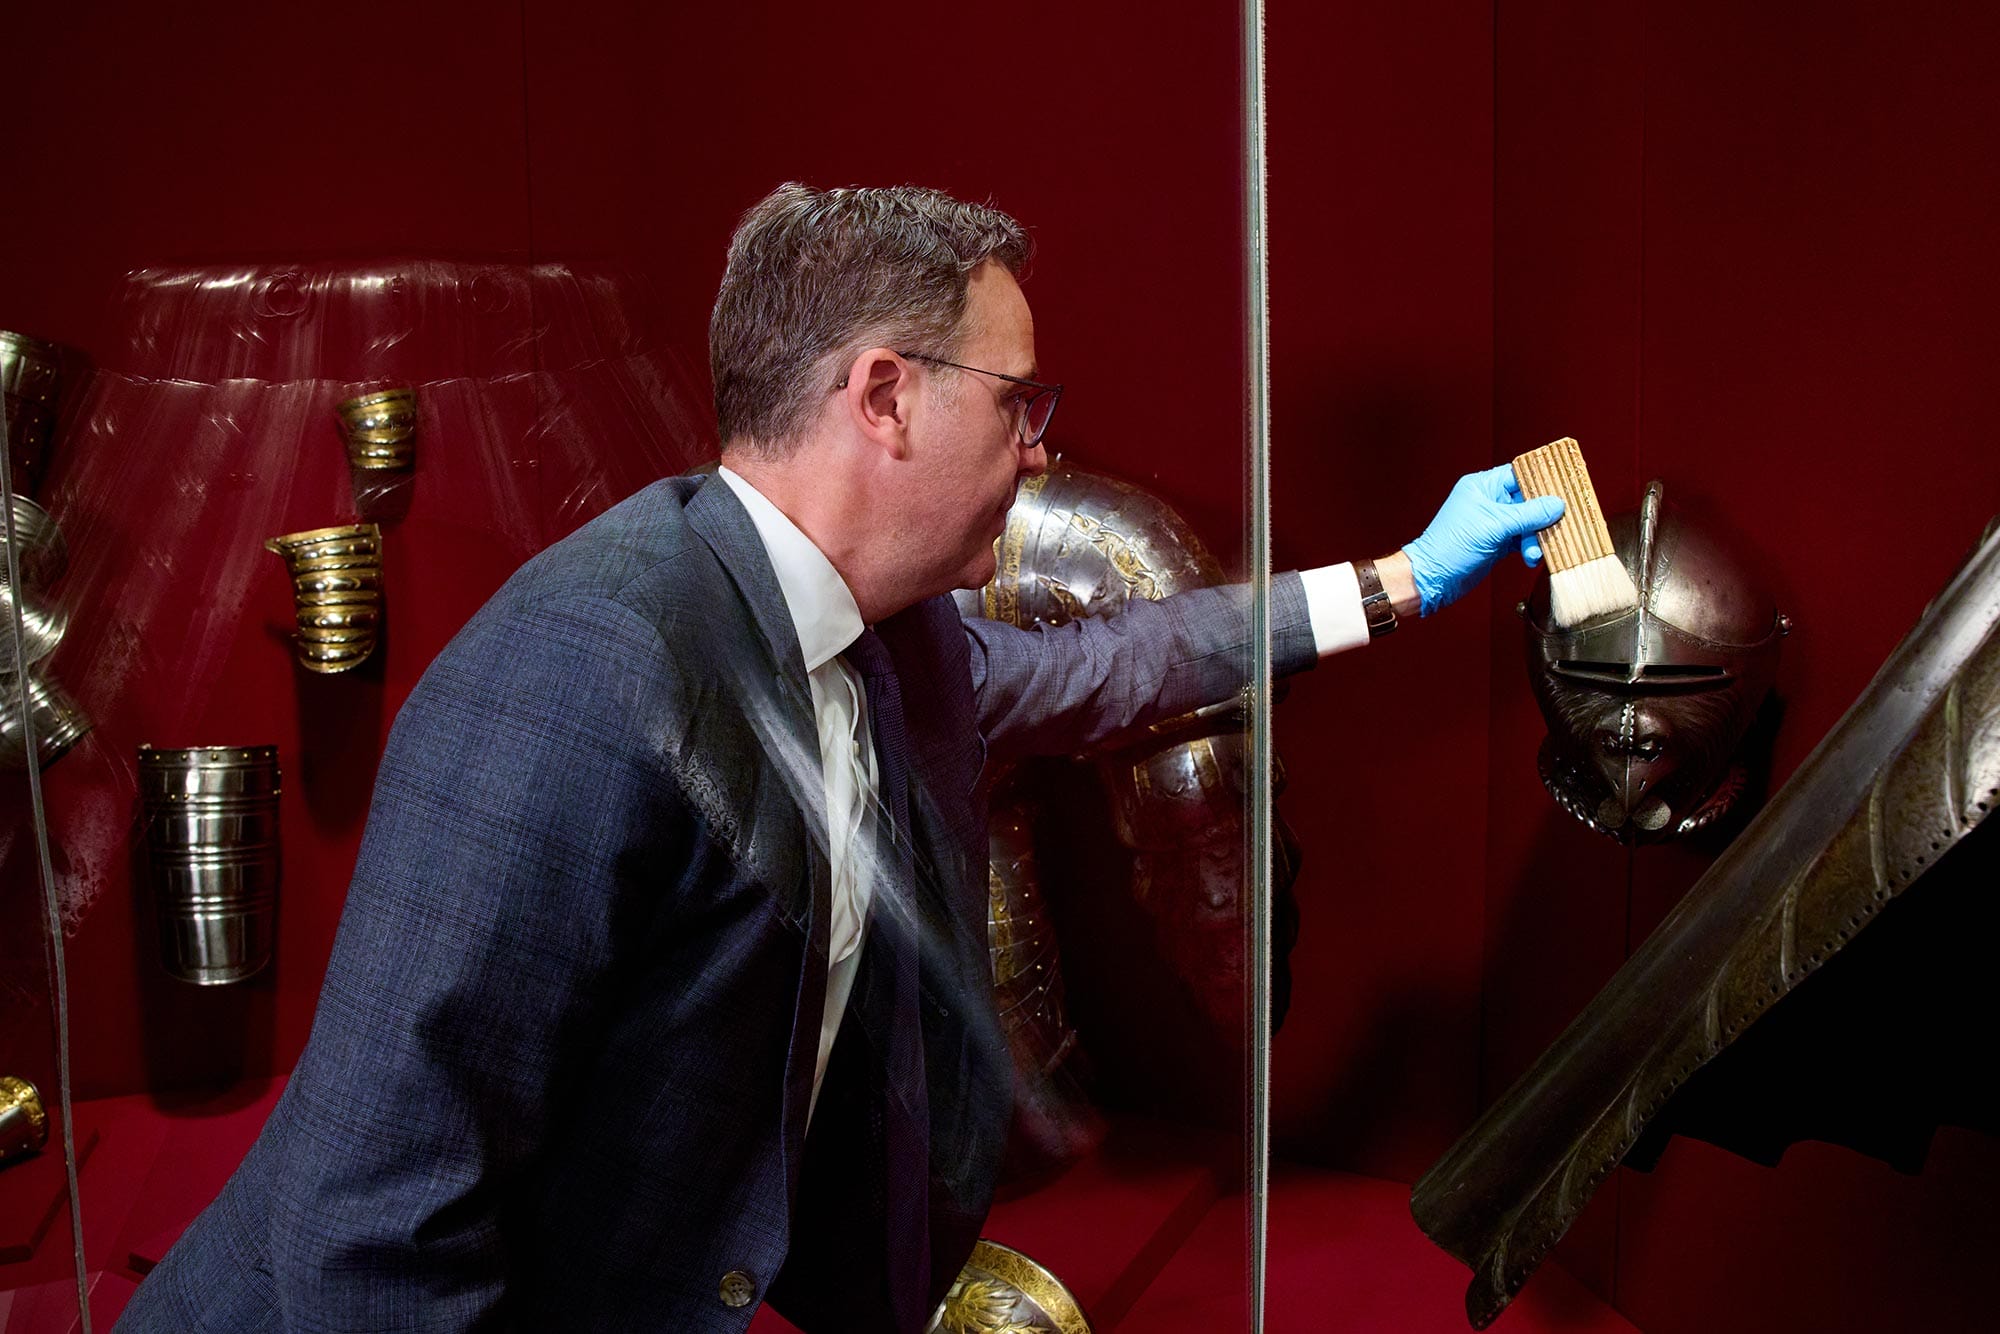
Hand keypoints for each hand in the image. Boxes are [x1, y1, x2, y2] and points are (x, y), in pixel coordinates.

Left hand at [1401, 464, 1565, 615]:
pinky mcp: (1497, 543)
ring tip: (1533, 552)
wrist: (1433, 579)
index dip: (1542, 481)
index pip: (1519, 474)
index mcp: (1482, 486)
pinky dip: (1529, 548)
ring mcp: (1493, 523)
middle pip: (1528, 500)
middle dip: (1542, 516)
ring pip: (1528, 523)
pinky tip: (1532, 557)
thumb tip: (1557, 504)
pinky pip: (1522, 540)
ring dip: (1535, 537)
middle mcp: (1489, 501)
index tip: (1563, 488)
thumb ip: (1528, 514)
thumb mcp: (1495, 526)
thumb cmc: (1451, 546)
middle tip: (1556, 524)